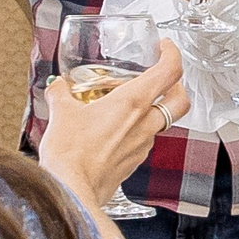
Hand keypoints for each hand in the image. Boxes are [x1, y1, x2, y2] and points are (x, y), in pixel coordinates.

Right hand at [38, 45, 187, 205]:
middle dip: (176, 85)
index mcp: (132, 103)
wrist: (72, 191)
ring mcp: (142, 145)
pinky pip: (144, 141)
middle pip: (179, 100)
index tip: (165, 48)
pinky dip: (137, 131)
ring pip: (162, 122)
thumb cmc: (71, 154)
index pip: (169, 71)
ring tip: (131, 104)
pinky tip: (116, 130)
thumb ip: (61, 93)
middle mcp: (144, 124)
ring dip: (154, 110)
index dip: (172, 54)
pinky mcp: (134, 162)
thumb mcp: (61, 113)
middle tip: (163, 77)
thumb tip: (58, 86)